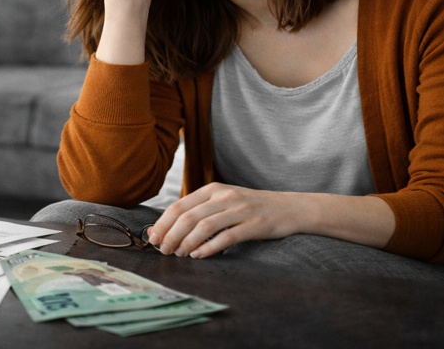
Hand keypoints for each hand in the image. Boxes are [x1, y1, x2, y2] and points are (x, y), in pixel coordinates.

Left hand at [147, 183, 308, 257]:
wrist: (290, 208)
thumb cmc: (251, 207)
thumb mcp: (224, 201)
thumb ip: (200, 210)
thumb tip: (168, 228)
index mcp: (213, 189)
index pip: (180, 205)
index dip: (163, 223)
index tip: (153, 239)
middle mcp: (224, 196)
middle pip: (189, 217)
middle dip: (171, 235)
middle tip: (164, 251)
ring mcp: (240, 210)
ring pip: (204, 227)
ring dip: (187, 243)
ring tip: (180, 255)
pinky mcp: (253, 225)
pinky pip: (226, 237)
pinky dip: (209, 248)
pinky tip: (199, 256)